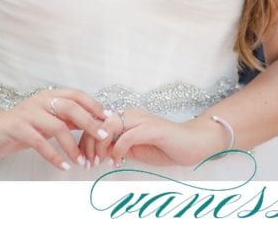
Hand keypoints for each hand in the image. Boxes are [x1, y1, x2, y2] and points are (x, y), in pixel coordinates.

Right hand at [0, 89, 107, 170]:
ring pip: (56, 127)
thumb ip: (67, 119)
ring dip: (72, 146)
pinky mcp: (17, 127)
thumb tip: (95, 123)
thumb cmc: (22, 125)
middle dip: (89, 122)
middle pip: (70, 107)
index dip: (93, 105)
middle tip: (103, 137)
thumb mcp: (47, 120)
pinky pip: (39, 142)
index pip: (76, 95)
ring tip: (82, 161)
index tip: (107, 119)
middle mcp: (40, 100)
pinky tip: (63, 166)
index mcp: (50, 96)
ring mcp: (28, 113)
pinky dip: (54, 155)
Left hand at [80, 109, 228, 168]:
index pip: (98, 123)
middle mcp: (132, 114)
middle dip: (88, 143)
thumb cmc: (166, 147)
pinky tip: (117, 161)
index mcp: (127, 117)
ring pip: (109, 126)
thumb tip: (99, 154)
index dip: (87, 140)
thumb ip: (119, 148)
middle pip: (99, 122)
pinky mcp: (151, 128)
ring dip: (100, 145)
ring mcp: (141, 120)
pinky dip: (117, 150)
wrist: (192, 144)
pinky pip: (126, 137)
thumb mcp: (136, 150)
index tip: (85, 159)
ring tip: (98, 161)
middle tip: (88, 163)